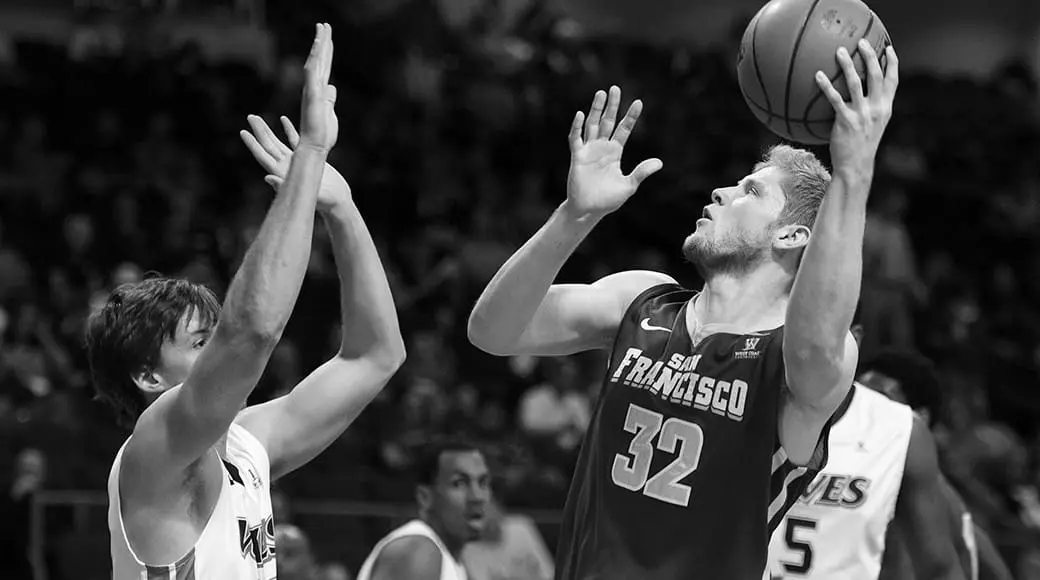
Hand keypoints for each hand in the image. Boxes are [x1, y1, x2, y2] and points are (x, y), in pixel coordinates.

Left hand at [240, 115, 350, 211]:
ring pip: (277, 142)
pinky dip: (288, 129)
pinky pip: (294, 140)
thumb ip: (285, 186)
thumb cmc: (324, 200)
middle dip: (259, 131)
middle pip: (268, 146)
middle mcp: (286, 167)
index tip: (243, 132)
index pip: (263, 156)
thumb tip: (266, 178)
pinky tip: (283, 119)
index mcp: (283, 174)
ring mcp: (295, 161)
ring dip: (268, 130)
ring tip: (258, 118)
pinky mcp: (307, 157)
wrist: (337, 199)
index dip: (252, 144)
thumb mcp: (306, 193)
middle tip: (250, 117)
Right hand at [299, 23, 337, 152]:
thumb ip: (329, 99)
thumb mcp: (329, 113)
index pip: (324, 66)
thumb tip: (332, 88)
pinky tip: (317, 48)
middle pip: (320, 60)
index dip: (325, 51)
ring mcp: (312, 91)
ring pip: (316, 63)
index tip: (326, 35)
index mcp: (319, 91)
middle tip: (324, 24)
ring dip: (319, 45)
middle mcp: (314, 88)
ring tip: (322, 29)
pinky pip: (313, 75)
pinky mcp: (313, 96)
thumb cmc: (322, 134)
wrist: (315, 147)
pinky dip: (315, 60)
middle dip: (322, 41)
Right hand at [564, 86, 661, 218]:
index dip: (631, 116)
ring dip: (596, 110)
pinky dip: (577, 127)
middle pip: (608, 122)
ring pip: (592, 125)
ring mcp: (589, 151)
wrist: (588, 210)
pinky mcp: (577, 157)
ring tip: (601, 94)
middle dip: (612, 106)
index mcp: (615, 152)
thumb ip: (641, 172)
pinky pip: (576, 139)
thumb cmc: (607, 200)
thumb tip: (659, 162)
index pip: (624, 129)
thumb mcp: (629, 186)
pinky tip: (580, 114)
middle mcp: (602, 148)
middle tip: (616, 88)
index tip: (639, 103)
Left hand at [816, 40, 898, 176]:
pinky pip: (835, 99)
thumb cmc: (860, 146)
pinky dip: (826, 85)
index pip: (893, 81)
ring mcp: (862, 115)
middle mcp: (877, 109)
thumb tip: (858, 93)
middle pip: (876, 76)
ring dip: (848, 65)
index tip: (887, 47)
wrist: (856, 167)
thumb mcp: (872, 126)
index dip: (892, 63)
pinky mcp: (846, 121)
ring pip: (856, 83)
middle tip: (861, 41)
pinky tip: (818, 75)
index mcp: (885, 108)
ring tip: (839, 51)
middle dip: (870, 56)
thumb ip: (870, 108)